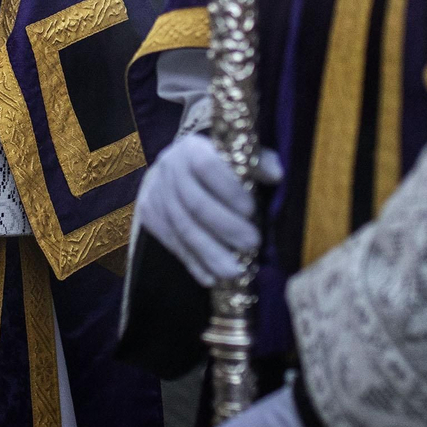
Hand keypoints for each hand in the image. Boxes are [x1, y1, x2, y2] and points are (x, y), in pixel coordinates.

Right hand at [134, 133, 281, 286]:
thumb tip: (276, 174)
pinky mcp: (150, 216)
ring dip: (211, 254)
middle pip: (195, 204)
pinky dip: (194, 264)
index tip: (252, 210)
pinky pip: (172, 244)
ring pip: (183, 229)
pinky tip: (212, 278)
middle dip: (226, 228)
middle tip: (252, 245)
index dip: (229, 190)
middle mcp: (170, 169)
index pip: (207, 166)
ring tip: (236, 272)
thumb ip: (258, 163)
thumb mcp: (238, 156)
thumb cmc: (219, 163)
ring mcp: (156, 194)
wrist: (174, 166)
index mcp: (193, 148)